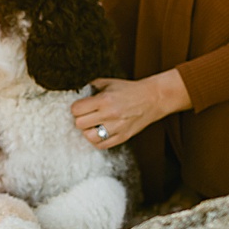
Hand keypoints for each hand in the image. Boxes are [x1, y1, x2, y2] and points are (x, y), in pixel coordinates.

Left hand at [71, 71, 190, 149]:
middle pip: (80, 124)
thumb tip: (76, 97)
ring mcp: (117, 128)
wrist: (153, 98)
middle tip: (86, 115)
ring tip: (93, 125)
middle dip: (80, 119)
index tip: (80, 107)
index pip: (77, 109)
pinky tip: (100, 132)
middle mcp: (110, 114)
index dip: (76, 108)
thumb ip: (90, 89)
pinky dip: (97, 140)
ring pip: (89, 137)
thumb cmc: (129, 90)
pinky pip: (102, 145)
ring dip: (88, 131)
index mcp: (104, 100)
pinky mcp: (124, 137)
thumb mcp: (107, 83)